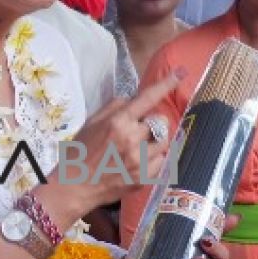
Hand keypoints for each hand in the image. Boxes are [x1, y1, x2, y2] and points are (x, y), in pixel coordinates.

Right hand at [57, 69, 182, 209]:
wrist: (75, 185)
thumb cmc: (80, 151)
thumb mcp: (92, 122)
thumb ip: (115, 107)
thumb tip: (134, 99)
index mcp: (118, 122)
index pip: (148, 98)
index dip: (167, 84)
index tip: (182, 72)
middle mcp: (132, 139)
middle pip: (161, 122)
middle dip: (153, 123)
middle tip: (139, 131)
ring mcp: (140, 161)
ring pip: (164, 142)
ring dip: (155, 141)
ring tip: (139, 147)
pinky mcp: (145, 178)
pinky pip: (162, 162)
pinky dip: (154, 159)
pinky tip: (138, 162)